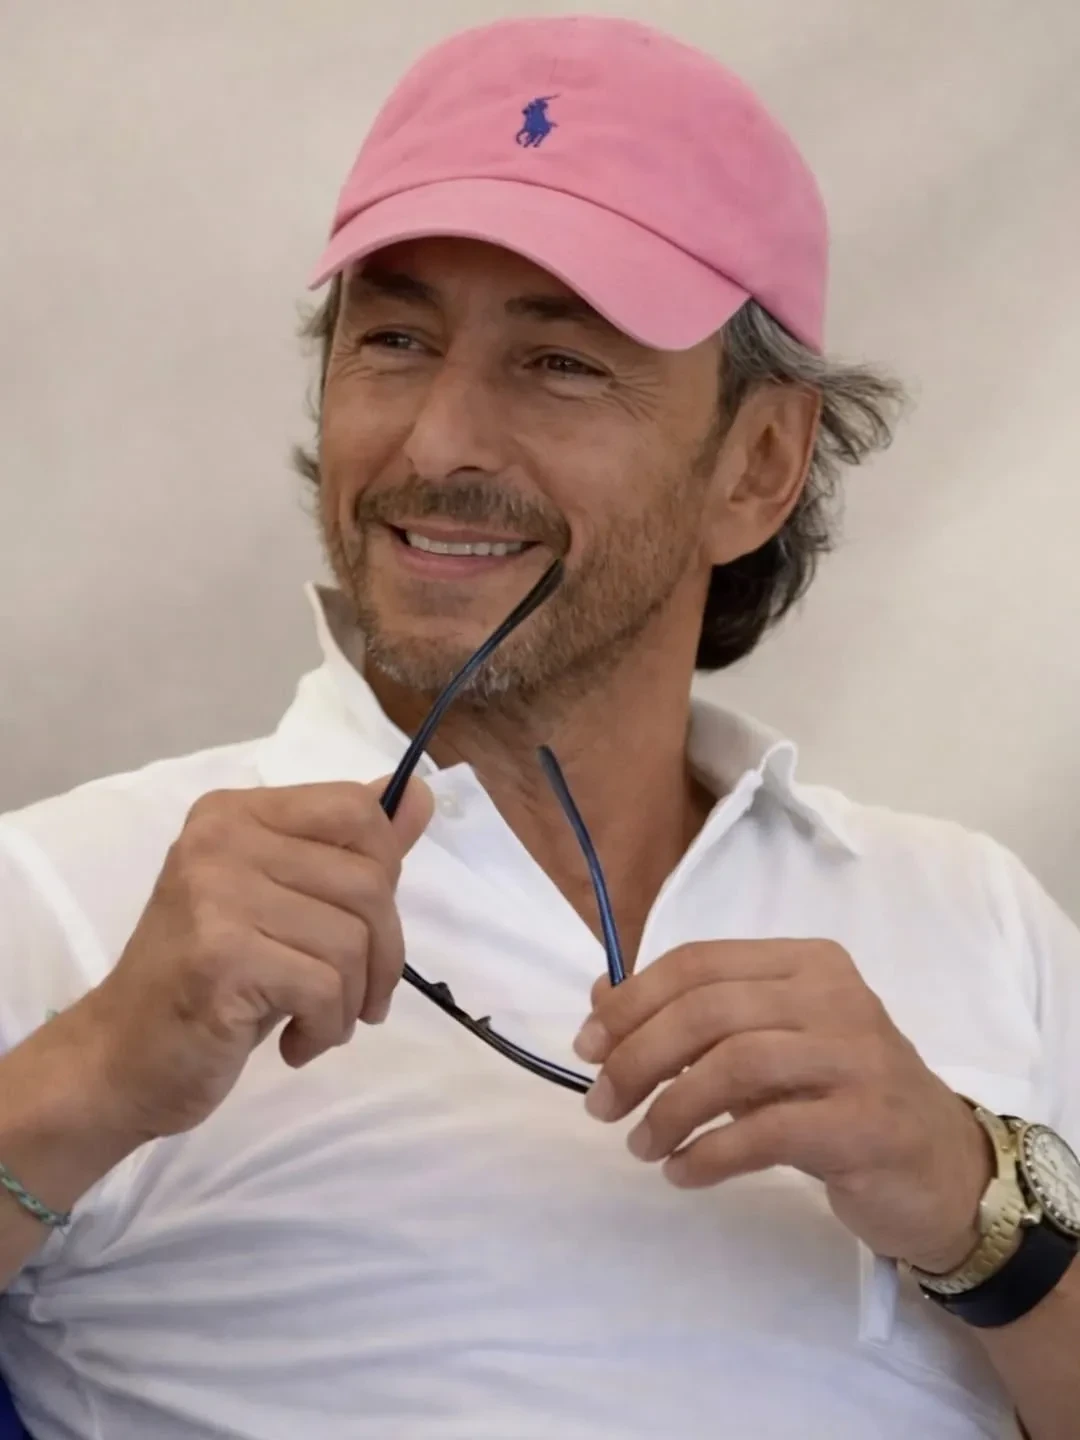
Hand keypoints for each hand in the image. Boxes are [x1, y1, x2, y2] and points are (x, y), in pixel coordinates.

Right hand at [70, 779, 432, 1143]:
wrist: (121, 1059)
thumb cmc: (211, 982)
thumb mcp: (284, 904)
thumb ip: (348, 850)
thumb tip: (419, 796)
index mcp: (236, 813)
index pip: (356, 810)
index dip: (387, 871)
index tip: (368, 925)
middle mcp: (221, 838)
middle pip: (368, 880)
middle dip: (384, 954)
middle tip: (358, 998)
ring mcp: (215, 894)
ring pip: (353, 941)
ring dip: (354, 1001)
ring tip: (320, 1023)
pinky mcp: (220, 957)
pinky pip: (325, 987)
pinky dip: (327, 1028)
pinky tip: (296, 1044)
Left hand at [573, 940, 992, 1271]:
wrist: (944, 1168)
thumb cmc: (843, 1097)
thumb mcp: (771, 1042)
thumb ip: (694, 1014)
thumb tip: (601, 998)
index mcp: (806, 962)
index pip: (698, 962)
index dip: (631, 1001)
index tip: (588, 1046)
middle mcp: (835, 996)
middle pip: (707, 1012)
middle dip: (636, 1058)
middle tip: (602, 1106)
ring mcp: (857, 1057)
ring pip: (732, 1066)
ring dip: (667, 1110)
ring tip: (641, 1145)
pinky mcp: (866, 1124)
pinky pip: (765, 1132)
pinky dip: (708, 1154)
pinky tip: (683, 1172)